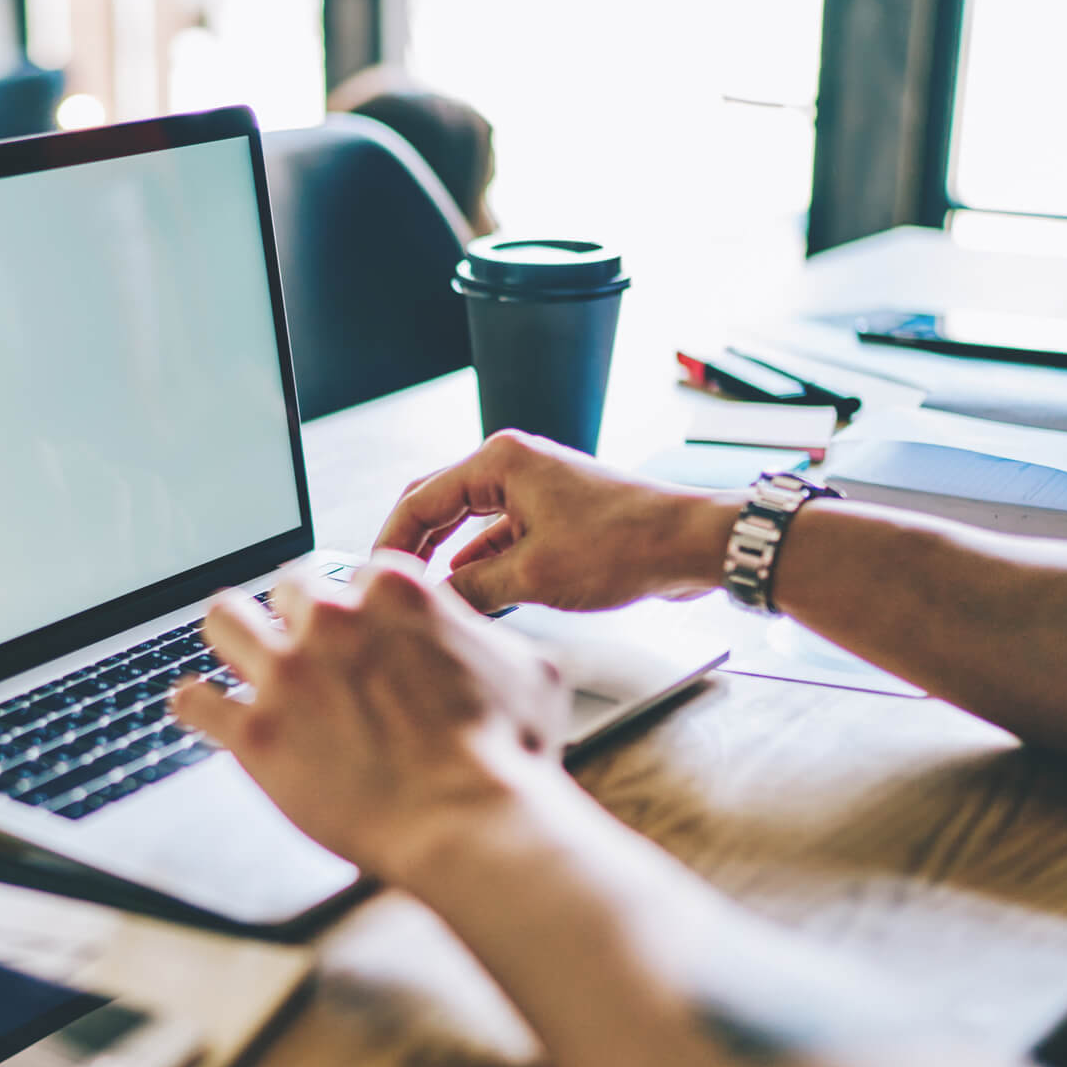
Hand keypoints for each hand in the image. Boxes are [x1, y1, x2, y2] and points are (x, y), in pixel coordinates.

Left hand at [169, 554, 571, 882]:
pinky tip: (201, 711)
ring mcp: (287, 673)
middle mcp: (332, 620)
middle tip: (305, 654)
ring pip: (224, 619)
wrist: (470, 825)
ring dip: (234, 637)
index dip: (357, 609)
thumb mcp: (526, 669)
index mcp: (395, 592)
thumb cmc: (508, 755)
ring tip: (240, 660)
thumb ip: (484, 636)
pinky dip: (195, 704)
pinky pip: (193, 700)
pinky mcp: (254, 732)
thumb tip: (475, 632)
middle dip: (296, 618)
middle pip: (286, 589)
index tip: (358, 636)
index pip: (353, 574)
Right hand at [375, 430, 742, 613]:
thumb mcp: (534, 576)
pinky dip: (482, 566)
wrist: (692, 545)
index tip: (374, 576)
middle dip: (414, 548)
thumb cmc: (628, 544)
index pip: (420, 500)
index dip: (392, 542)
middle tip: (391, 586)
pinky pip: (499, 538)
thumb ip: (473, 588)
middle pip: (439, 506)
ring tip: (430, 600)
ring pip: (469, 527)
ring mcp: (535, 489)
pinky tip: (472, 596)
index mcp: (500, 462)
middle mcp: (513, 467)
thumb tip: (434, 604)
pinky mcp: (554, 514)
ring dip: (450, 562)